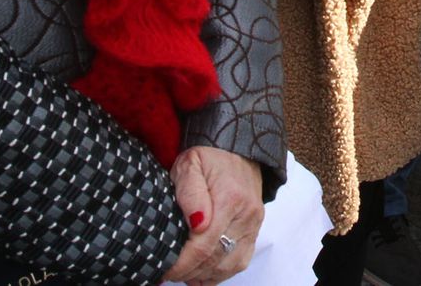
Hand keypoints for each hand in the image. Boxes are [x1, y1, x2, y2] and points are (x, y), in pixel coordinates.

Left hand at [165, 147, 264, 284]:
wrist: (238, 148)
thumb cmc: (210, 157)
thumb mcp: (190, 164)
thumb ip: (190, 192)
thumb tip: (197, 224)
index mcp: (230, 198)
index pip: (204, 245)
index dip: (182, 263)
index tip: (165, 268)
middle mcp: (246, 215)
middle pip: (216, 259)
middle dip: (189, 271)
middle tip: (168, 271)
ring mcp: (253, 224)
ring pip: (229, 265)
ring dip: (204, 274)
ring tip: (183, 273)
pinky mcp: (255, 230)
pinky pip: (240, 262)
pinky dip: (220, 272)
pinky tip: (202, 272)